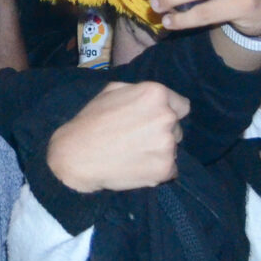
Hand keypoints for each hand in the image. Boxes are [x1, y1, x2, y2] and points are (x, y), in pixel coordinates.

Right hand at [46, 81, 186, 192]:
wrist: (77, 154)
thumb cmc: (92, 120)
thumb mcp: (112, 90)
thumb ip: (138, 90)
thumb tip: (154, 98)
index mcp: (155, 94)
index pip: (182, 105)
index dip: (168, 113)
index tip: (153, 120)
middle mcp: (166, 117)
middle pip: (177, 128)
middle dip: (162, 132)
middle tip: (137, 138)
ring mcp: (168, 145)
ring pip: (173, 149)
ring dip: (159, 151)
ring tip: (134, 153)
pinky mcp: (165, 169)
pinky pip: (171, 170)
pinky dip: (157, 170)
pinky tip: (137, 166)